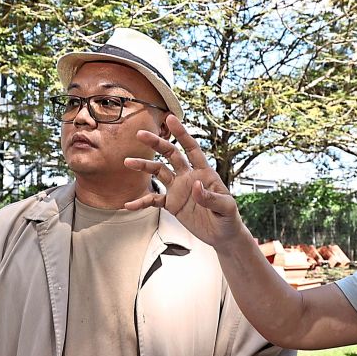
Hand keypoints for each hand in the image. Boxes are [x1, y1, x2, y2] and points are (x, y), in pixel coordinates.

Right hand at [124, 114, 242, 248]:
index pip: (192, 149)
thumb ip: (211, 197)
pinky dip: (141, 201)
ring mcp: (179, 189)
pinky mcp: (172, 204)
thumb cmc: (228, 219)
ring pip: (159, 172)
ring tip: (128, 162)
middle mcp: (189, 177)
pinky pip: (154, 200)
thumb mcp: (225, 208)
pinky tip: (129, 204)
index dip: (182, 133)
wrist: (222, 236)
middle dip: (156, 143)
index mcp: (204, 173)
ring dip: (144, 167)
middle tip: (141, 134)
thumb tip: (195, 186)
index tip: (170, 119)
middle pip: (171, 155)